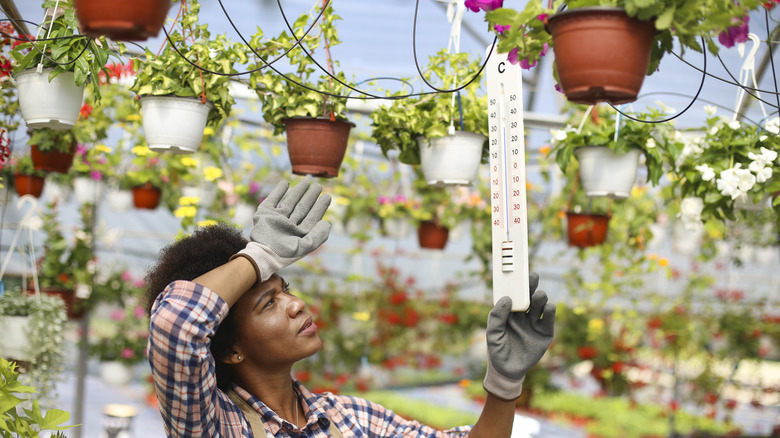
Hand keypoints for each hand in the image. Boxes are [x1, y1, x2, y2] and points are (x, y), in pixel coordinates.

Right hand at [231, 178, 330, 282]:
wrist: (262, 252)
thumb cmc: (284, 252)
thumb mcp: (305, 246)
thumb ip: (319, 236)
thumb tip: (327, 222)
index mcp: (298, 233)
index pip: (312, 217)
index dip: (320, 207)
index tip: (327, 196)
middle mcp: (289, 225)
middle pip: (302, 207)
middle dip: (311, 196)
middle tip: (318, 186)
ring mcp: (277, 218)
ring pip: (290, 201)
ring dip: (298, 191)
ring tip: (306, 181)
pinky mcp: (265, 213)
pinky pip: (273, 199)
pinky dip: (278, 191)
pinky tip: (285, 183)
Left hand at [483, 272, 554, 400]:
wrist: (507, 371)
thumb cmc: (497, 351)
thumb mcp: (492, 334)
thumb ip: (497, 317)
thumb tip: (507, 299)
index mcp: (509, 312)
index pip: (515, 294)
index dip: (517, 284)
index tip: (519, 273)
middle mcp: (523, 315)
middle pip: (529, 296)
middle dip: (531, 286)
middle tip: (532, 277)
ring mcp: (534, 324)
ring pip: (539, 306)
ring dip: (540, 298)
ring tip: (538, 297)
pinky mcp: (545, 334)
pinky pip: (549, 320)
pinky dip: (550, 312)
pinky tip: (549, 307)